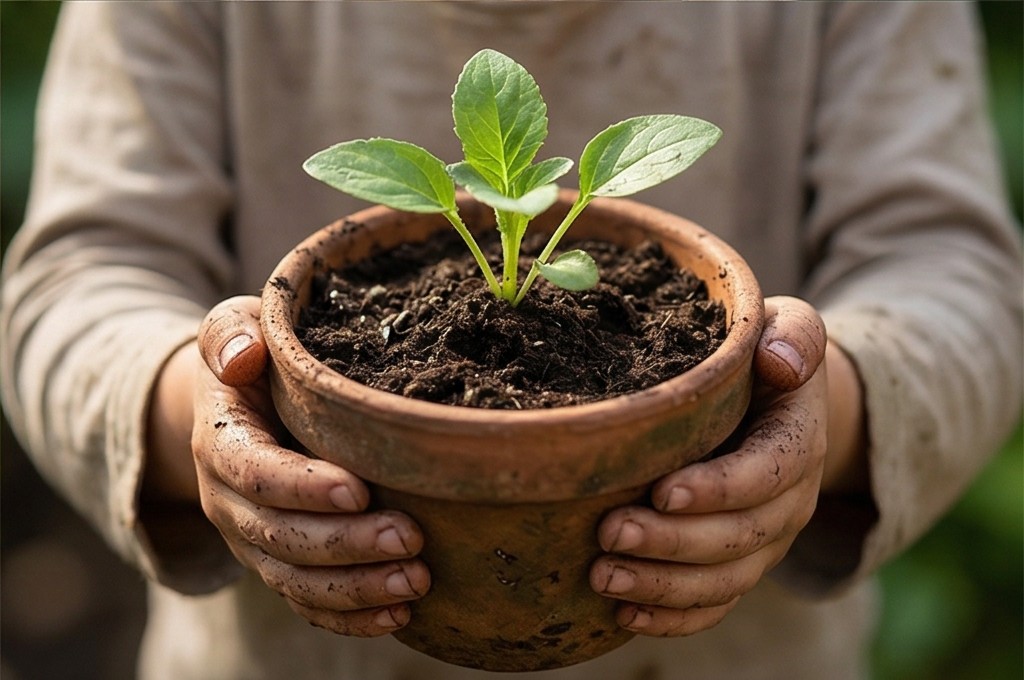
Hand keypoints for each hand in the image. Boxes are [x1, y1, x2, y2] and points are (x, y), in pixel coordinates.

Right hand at [192, 296, 429, 635]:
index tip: (357, 490)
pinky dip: (350, 617)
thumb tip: (242, 357)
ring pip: (295, 581)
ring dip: (356, 589)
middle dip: (345, 546)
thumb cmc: (255, 359)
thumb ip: (230, 334)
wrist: (237, 407)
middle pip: (279, 538)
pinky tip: (397, 615)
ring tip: (415, 582)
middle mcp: (229, 502)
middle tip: (410, 539)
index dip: (301, 487)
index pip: (254, 473)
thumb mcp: (235, 328)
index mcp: (222, 443)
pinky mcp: (280, 564)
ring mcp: (253, 540)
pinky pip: (307, 604)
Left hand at [590, 296, 859, 635]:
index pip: (768, 474)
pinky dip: (673, 618)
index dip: (719, 489)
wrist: (778, 403)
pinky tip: (625, 617)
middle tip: (609, 534)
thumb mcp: (786, 328)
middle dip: (673, 543)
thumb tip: (781, 360)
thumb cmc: (762, 356)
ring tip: (602, 577)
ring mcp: (765, 540)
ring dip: (663, 586)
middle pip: (740, 538)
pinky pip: (715, 604)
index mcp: (797, 443)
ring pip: (724, 580)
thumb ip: (794, 335)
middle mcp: (789, 502)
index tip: (663, 491)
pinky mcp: (739, 564)